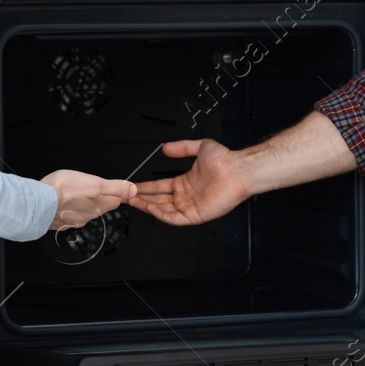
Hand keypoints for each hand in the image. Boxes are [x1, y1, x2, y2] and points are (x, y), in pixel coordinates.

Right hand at [41, 170, 138, 230]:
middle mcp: (85, 217)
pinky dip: (66, 207)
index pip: (115, 202)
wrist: (36, 203)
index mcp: (96, 208)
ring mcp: (70, 221)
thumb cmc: (62, 191)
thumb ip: (114, 187)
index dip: (117, 193)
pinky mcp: (56, 221)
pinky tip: (61, 201)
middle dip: (98, 198)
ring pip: (81, 210)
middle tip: (95, 187)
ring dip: (81, 202)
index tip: (118, 189)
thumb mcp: (94, 184)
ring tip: (76, 192)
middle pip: (98, 207)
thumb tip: (132, 190)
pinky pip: (66, 214)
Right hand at [128, 139, 249, 225]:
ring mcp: (190, 206)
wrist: (238, 170)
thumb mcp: (199, 147)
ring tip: (133, 201)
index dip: (146, 187)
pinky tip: (150, 207)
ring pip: (163, 210)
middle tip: (127, 195)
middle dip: (142, 198)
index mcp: (185, 182)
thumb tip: (166, 148)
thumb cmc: (225, 160)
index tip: (133, 185)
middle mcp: (186, 195)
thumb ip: (182, 147)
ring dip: (147, 206)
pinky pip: (174, 218)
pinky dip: (161, 214)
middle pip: (158, 200)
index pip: (160, 187)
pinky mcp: (195, 215)